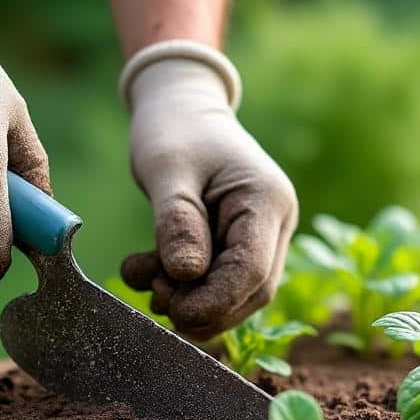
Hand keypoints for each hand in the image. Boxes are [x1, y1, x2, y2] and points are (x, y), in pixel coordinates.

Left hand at [119, 54, 296, 339]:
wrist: (179, 107)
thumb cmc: (174, 130)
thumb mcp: (167, 170)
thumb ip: (177, 222)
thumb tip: (186, 275)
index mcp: (266, 200)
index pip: (253, 271)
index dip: (217, 301)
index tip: (176, 312)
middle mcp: (273, 222)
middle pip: (251, 290)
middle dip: (204, 307)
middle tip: (155, 297)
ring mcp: (259, 234)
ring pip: (235, 292)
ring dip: (189, 299)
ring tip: (146, 278)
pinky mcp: (236, 243)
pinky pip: (216, 281)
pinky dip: (181, 286)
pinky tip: (145, 270)